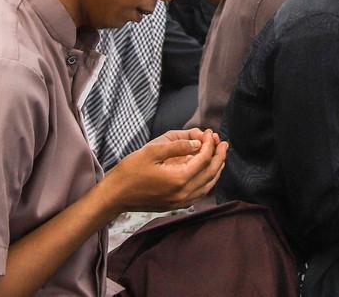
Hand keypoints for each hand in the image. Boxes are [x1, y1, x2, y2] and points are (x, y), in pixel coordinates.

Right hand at [102, 128, 227, 215]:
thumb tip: (199, 142)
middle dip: (219, 155)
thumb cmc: (131, 171)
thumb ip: (178, 145)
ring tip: (219, 154)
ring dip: (216, 168)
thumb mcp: (153, 151)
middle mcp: (183, 193)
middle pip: (211, 173)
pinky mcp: (176, 205)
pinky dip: (207, 180)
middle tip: (223, 142)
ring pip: (207, 185)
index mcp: (179, 179)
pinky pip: (199, 193)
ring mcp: (180, 202)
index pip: (204, 159)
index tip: (210, 132)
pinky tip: (206, 171)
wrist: (115, 196)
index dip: (209, 144)